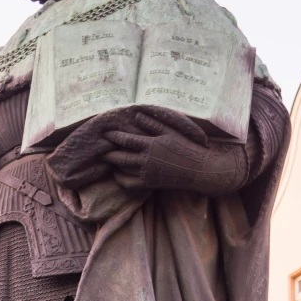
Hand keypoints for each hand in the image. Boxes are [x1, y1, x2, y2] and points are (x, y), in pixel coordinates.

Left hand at [101, 112, 246, 194]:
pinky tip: (119, 173)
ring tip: (108, 159)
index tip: (105, 133)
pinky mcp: (149, 184)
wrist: (199, 170)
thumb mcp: (171, 131)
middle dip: (108, 153)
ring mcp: (147, 174)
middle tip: (101, 149)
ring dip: (114, 164)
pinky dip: (120, 179)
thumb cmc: (186, 146)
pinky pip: (128, 184)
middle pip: (119, 157)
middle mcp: (146, 160)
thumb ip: (153, 123)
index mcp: (151, 144)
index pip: (125, 140)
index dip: (113, 136)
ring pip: (122, 170)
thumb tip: (136, 115)